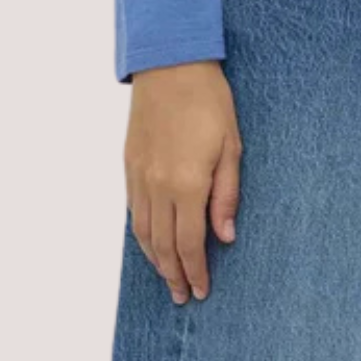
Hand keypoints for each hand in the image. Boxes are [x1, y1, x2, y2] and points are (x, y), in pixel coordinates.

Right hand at [124, 60, 242, 302]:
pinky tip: (151, 242)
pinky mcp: (129, 166)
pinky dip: (142, 235)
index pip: (190, 243)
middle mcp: (158, 187)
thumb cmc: (208, 100)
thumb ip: (226, 195)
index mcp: (187, 184)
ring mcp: (139, 177)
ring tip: (168, 277)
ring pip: (143, 233)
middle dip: (174, 275)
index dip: (196, 271)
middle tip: (183, 296)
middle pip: (163, 246)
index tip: (201, 291)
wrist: (170, 65)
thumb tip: (225, 237)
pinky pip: (134, 212)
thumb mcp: (231, 146)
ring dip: (155, 260)